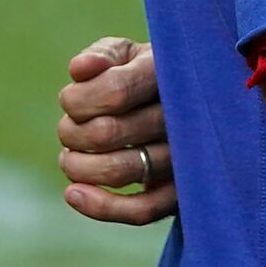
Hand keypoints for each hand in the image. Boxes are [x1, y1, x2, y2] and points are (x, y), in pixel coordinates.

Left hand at [57, 36, 174, 224]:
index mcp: (172, 75)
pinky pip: (143, 211)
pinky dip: (102, 208)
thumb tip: (80, 69)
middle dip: (72, 133)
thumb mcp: (130, 56)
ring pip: (121, 171)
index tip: (70, 100)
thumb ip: (103, 55)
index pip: (114, 91)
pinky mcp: (182, 193)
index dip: (77, 100)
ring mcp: (187, 158)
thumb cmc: (150, 76)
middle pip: (108, 132)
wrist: (196, 107)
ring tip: (69, 157)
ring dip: (78, 167)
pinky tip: (73, 194)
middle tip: (70, 129)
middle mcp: (185, 117)